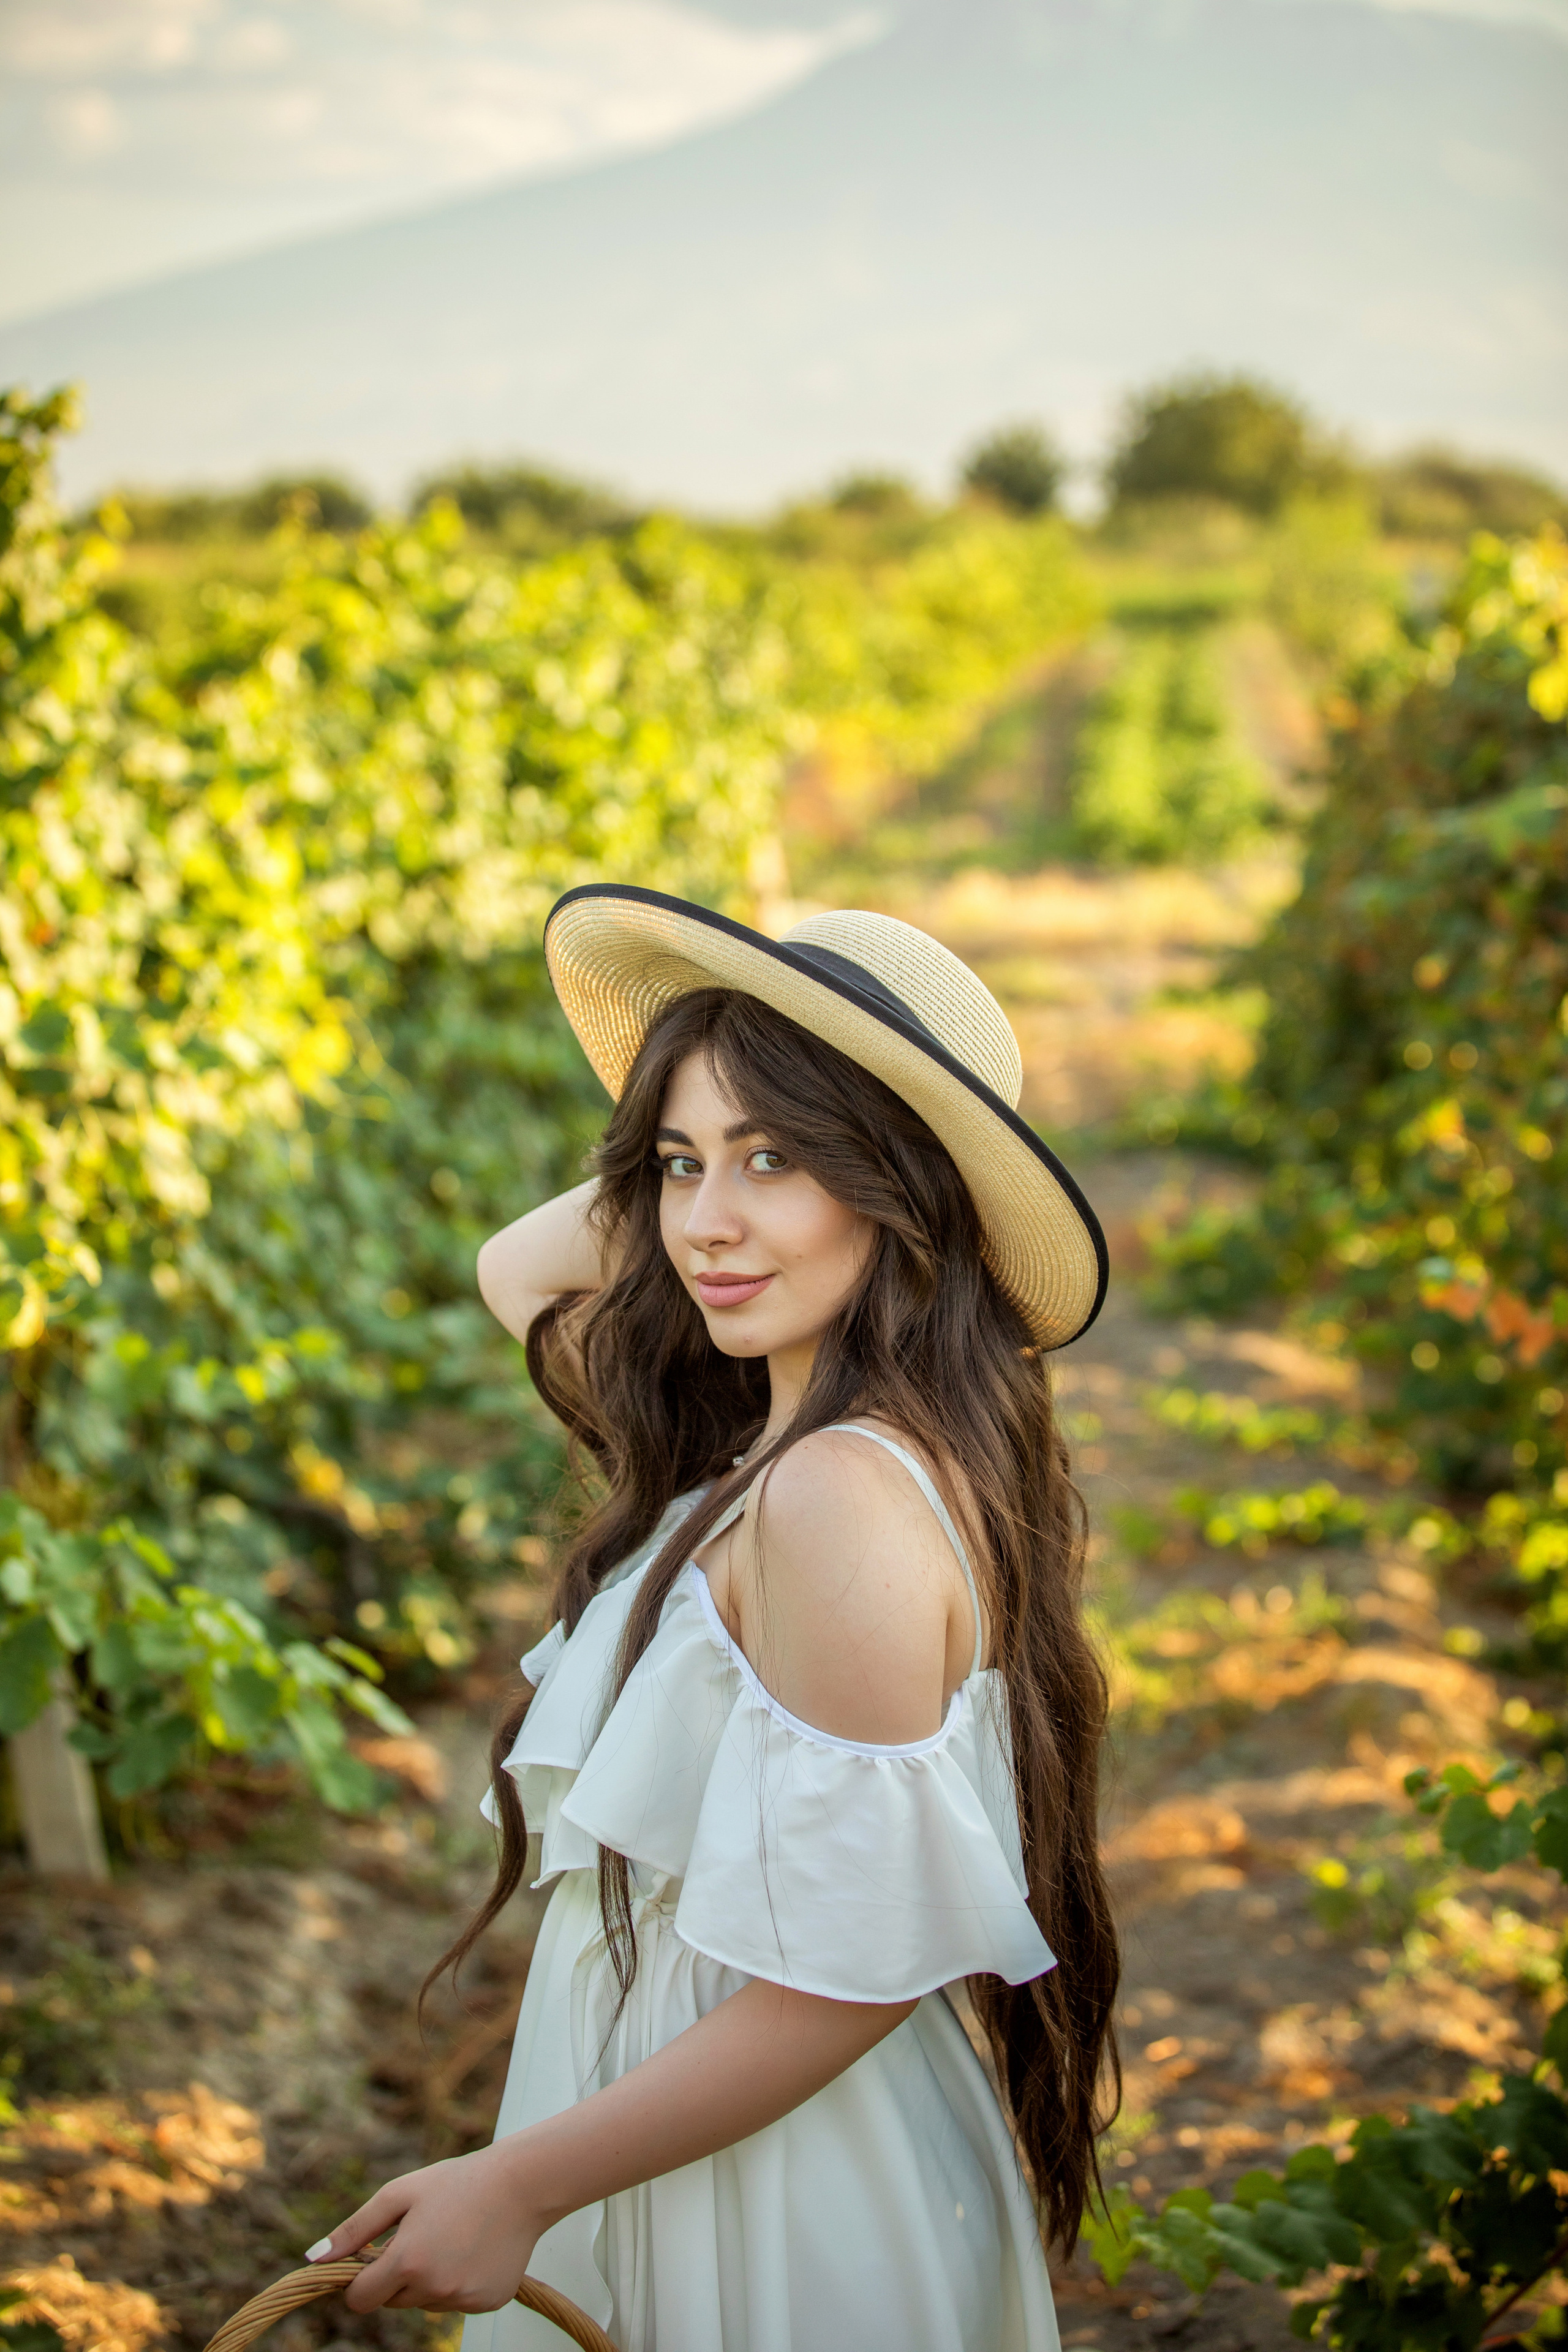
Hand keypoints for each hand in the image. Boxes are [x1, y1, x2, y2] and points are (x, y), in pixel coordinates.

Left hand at [310, 2141, 545, 2313]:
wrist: (522, 2184)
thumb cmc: (458, 2182)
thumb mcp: (400, 2193)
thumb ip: (354, 2229)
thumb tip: (313, 2258)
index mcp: (408, 2262)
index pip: (360, 2300)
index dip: (360, 2281)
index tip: (374, 2259)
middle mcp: (434, 2288)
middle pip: (393, 2301)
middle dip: (399, 2275)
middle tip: (423, 2235)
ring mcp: (463, 2299)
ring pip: (426, 2302)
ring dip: (429, 2279)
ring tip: (453, 2237)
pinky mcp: (487, 2303)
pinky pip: (457, 2301)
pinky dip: (459, 2282)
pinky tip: (474, 2249)